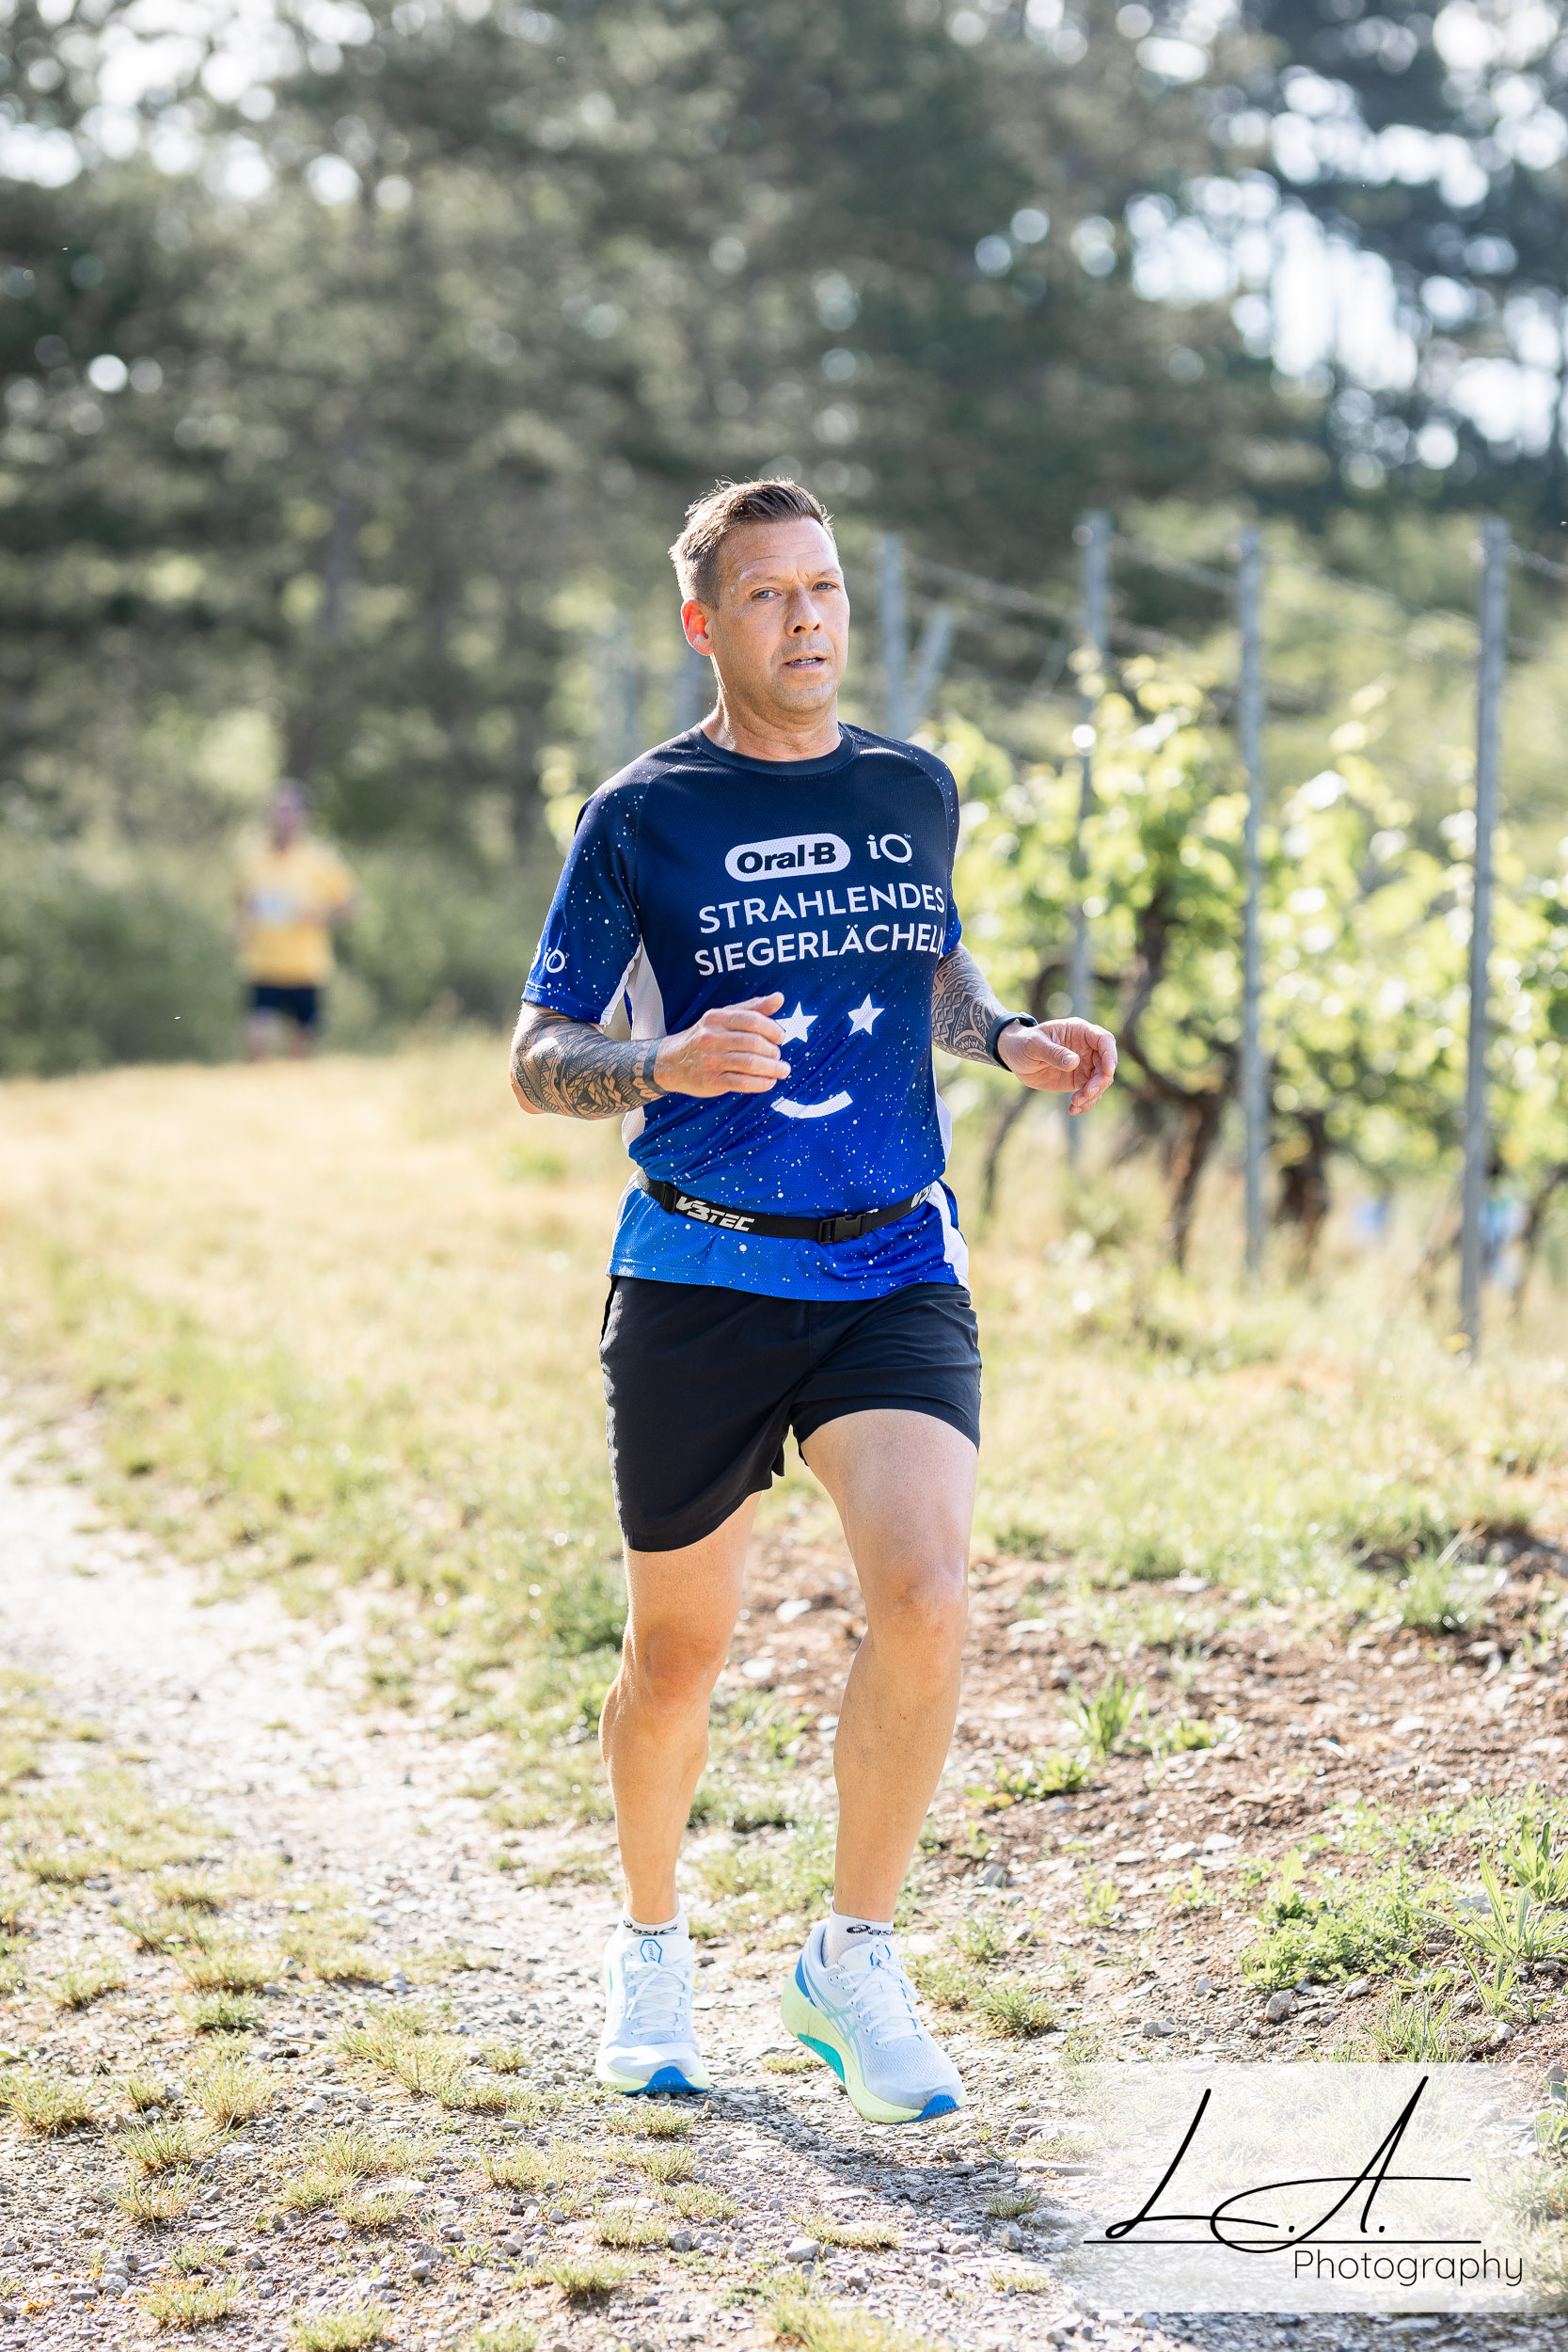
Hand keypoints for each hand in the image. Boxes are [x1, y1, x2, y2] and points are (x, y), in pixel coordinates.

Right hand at [654, 992, 791, 1097]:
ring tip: (782, 1070)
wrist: (670, 1062)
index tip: (780, 1037)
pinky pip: (743, 1083)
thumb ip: (753, 1008)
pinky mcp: (711, 1081)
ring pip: (751, 1064)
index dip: (773, 1029)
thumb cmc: (705, 1037)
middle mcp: (712, 1038)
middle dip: (773, 1051)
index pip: (753, 1020)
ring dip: (772, 1068)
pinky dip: (761, 1083)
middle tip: (778, 1056)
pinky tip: (769, 1082)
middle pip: (754, 1043)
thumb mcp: (724, 1017)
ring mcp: (711, 1060)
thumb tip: (779, 998)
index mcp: (717, 1018)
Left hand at [999, 1017, 1117, 1113]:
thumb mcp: (1034, 1045)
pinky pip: (1090, 1093)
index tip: (1107, 1072)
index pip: (1104, 1040)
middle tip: (1086, 1093)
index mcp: (1079, 1031)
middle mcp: (1086, 1048)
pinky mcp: (1078, 1080)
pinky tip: (1073, 1110)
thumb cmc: (1023, 1043)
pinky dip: (1085, 1103)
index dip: (1110, 1055)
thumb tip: (1074, 1062)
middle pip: (1106, 1064)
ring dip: (1093, 1094)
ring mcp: (1084, 1064)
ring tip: (1075, 1102)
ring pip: (1101, 1081)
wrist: (1014, 1057)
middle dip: (1101, 1080)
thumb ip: (1054, 1053)